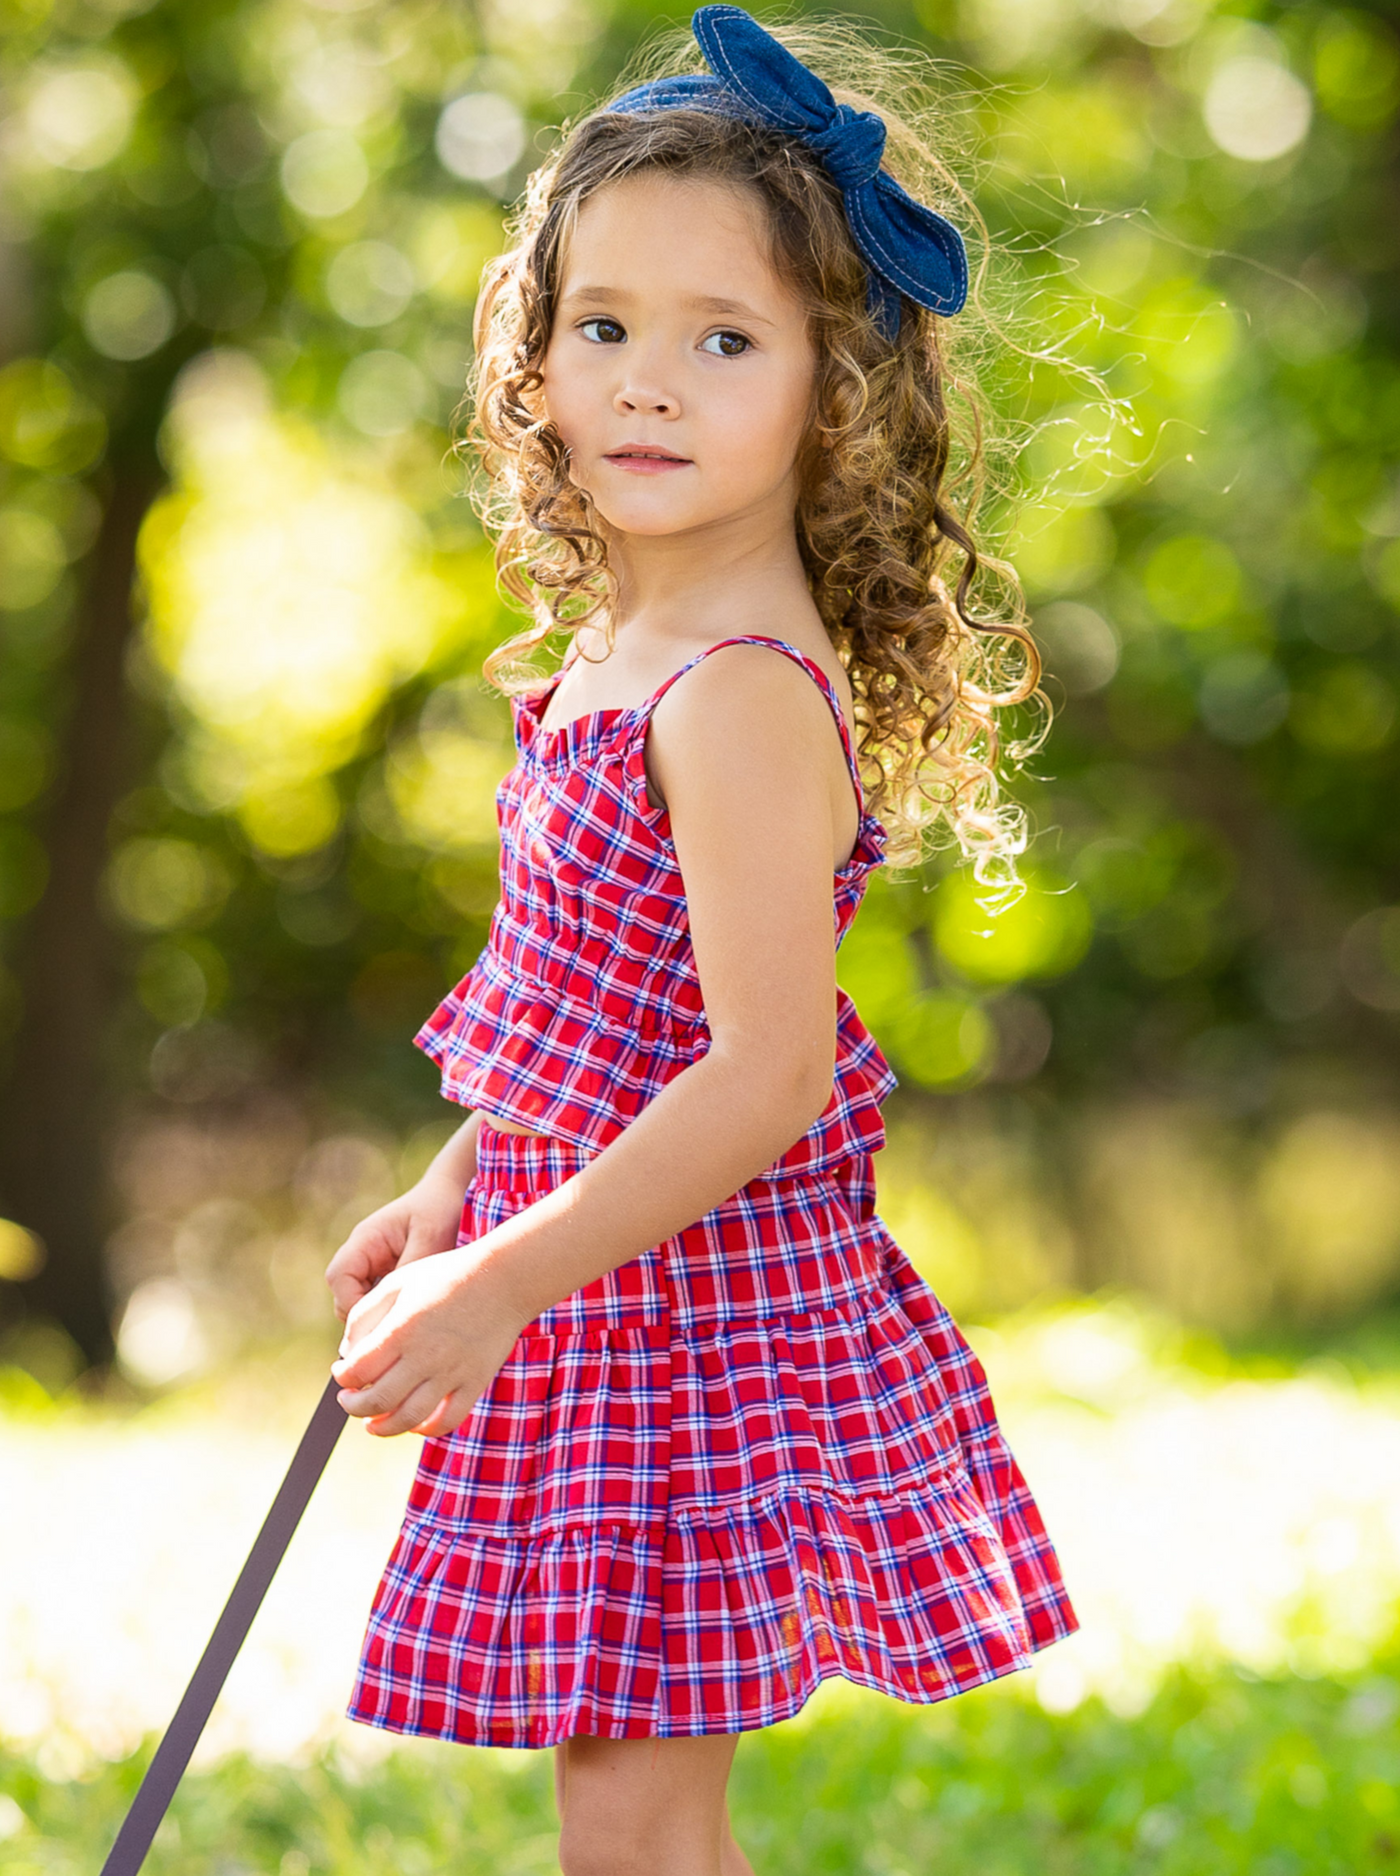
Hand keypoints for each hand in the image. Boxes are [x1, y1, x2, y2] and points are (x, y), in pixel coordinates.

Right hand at [324, 1170, 467, 1321]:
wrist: (452, 1193)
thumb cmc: (440, 1210)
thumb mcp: (430, 1239)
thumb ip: (407, 1272)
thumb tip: (390, 1312)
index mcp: (366, 1239)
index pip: (339, 1277)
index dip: (354, 1303)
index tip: (384, 1320)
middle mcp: (362, 1254)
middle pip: (343, 1296)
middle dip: (366, 1317)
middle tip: (400, 1329)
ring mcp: (372, 1266)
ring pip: (359, 1303)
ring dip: (379, 1316)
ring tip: (411, 1322)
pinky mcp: (386, 1276)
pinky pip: (378, 1302)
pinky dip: (390, 1312)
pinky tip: (415, 1314)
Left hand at [330, 1244, 526, 1437]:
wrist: (503, 1278)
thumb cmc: (446, 1276)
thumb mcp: (397, 1282)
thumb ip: (364, 1315)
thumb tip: (347, 1353)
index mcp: (402, 1329)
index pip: (357, 1370)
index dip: (342, 1376)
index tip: (342, 1371)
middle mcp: (425, 1355)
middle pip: (377, 1400)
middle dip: (354, 1406)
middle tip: (349, 1400)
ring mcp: (452, 1372)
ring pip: (409, 1418)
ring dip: (383, 1427)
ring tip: (372, 1424)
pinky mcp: (474, 1382)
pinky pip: (448, 1420)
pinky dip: (427, 1429)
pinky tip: (414, 1423)